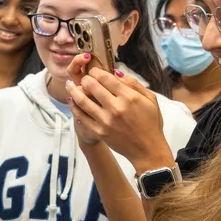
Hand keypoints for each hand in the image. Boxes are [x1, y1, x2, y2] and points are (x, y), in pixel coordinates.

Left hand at [65, 54, 173, 170]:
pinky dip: (74, 108)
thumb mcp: (150, 99)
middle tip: (84, 78)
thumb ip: (134, 84)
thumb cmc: (151, 123)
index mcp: (129, 97)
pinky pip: (81, 117)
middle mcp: (115, 107)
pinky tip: (71, 101)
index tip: (93, 70)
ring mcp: (105, 120)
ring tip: (69, 85)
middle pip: (92, 86)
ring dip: (73, 90)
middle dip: (85, 78)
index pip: (106, 78)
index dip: (96, 71)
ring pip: (82, 101)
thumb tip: (116, 73)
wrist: (147, 149)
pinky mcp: (99, 131)